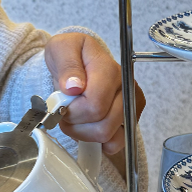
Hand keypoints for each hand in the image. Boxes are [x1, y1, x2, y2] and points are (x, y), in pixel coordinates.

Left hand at [44, 32, 143, 156]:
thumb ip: (67, 65)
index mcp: (110, 70)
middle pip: (102, 125)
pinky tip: (87, 126)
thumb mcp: (61, 49)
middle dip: (77, 124)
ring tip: (75, 118)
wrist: (78, 58)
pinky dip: (97, 140)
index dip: (73, 111)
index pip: (95, 105)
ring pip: (108, 136)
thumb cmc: (70, 54)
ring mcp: (130, 105)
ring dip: (84, 133)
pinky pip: (115, 143)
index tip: (62, 104)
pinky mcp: (130, 119)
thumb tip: (74, 86)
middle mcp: (126, 88)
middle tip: (66, 112)